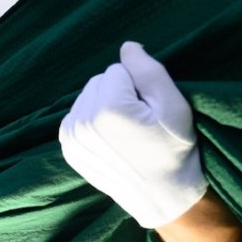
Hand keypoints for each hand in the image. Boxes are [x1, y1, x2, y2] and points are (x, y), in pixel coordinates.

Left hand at [59, 42, 208, 227]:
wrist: (161, 196)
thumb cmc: (173, 149)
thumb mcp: (173, 105)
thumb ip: (148, 70)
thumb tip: (126, 46)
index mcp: (108, 108)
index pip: (118, 69)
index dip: (138, 85)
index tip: (148, 110)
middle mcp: (82, 121)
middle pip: (98, 81)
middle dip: (118, 93)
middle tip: (139, 121)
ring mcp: (70, 136)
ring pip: (86, 97)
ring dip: (103, 105)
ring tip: (125, 131)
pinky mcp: (67, 148)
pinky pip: (77, 116)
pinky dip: (91, 121)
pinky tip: (110, 138)